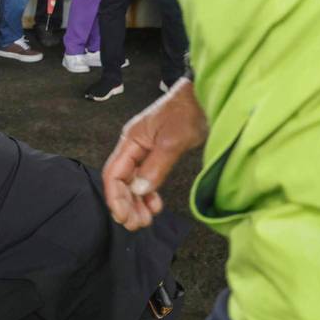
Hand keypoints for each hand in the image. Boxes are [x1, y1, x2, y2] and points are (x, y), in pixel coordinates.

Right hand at [102, 79, 206, 230]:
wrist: (205, 94)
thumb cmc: (188, 111)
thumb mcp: (173, 141)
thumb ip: (155, 167)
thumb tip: (139, 191)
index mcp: (130, 140)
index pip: (113, 174)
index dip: (116, 198)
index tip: (124, 217)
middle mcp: (133, 147)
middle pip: (121, 181)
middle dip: (126, 204)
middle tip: (136, 225)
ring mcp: (145, 150)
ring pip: (133, 182)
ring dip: (137, 202)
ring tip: (146, 219)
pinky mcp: (157, 154)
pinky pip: (146, 177)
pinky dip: (149, 193)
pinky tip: (155, 204)